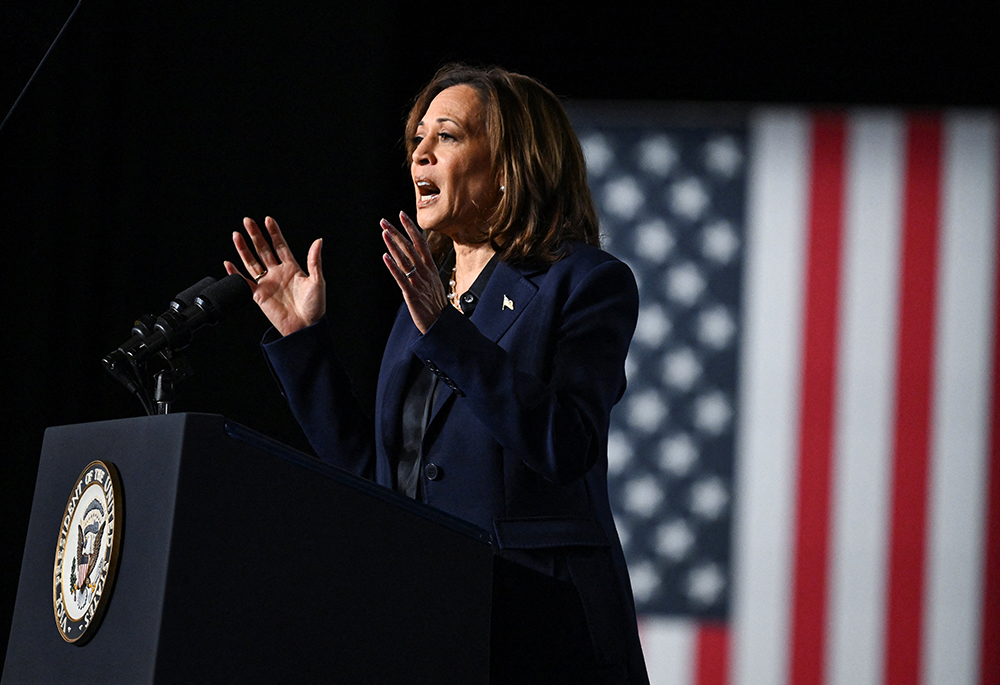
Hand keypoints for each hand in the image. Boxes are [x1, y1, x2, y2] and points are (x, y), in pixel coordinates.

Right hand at [225, 216, 324, 336]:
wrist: (305, 327)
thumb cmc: (315, 306)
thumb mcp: (317, 281)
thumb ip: (314, 260)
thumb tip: (318, 240)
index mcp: (292, 268)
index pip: (280, 245)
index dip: (274, 232)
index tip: (268, 219)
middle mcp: (278, 273)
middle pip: (263, 250)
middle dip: (255, 235)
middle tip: (247, 221)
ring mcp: (267, 283)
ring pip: (252, 262)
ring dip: (244, 249)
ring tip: (237, 234)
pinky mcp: (259, 295)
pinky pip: (244, 282)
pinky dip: (235, 273)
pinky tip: (228, 262)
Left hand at [382, 211, 446, 333]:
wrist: (441, 323)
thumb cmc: (436, 304)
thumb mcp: (433, 282)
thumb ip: (424, 270)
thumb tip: (414, 260)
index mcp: (431, 268)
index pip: (420, 242)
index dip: (411, 228)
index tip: (402, 214)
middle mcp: (425, 272)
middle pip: (409, 248)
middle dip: (396, 233)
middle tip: (384, 221)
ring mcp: (418, 282)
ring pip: (404, 259)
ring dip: (393, 245)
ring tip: (383, 232)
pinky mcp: (412, 294)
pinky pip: (401, 278)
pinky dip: (393, 266)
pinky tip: (385, 256)